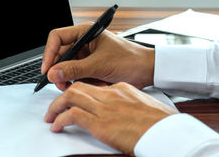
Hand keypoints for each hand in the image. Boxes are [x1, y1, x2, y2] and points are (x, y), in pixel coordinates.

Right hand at [41, 22, 154, 90]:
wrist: (147, 70)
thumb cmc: (130, 59)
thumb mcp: (99, 65)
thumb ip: (75, 69)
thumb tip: (53, 73)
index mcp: (85, 33)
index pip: (57, 38)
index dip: (49, 53)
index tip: (47, 69)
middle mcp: (84, 42)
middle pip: (61, 56)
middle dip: (61, 71)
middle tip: (62, 84)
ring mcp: (87, 56)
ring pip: (68, 68)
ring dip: (74, 79)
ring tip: (85, 85)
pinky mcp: (91, 67)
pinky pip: (78, 76)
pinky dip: (84, 83)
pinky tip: (97, 84)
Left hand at [44, 81, 176, 154]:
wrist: (168, 132)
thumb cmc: (160, 123)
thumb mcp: (143, 107)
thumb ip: (127, 105)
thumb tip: (119, 112)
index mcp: (120, 89)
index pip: (92, 85)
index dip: (79, 93)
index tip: (73, 100)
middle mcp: (110, 94)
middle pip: (78, 87)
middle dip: (63, 96)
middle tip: (55, 106)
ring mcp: (104, 108)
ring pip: (71, 98)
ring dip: (56, 106)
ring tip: (50, 116)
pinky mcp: (100, 123)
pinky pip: (72, 116)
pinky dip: (61, 120)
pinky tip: (57, 126)